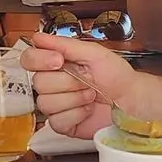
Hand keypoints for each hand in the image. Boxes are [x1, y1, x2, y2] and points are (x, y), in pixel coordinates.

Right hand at [21, 34, 138, 138]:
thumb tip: (39, 37)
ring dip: (74, 99)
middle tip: (86, 81)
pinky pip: (57, 121)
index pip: (29, 59)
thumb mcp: (94, 53)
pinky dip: (76, 115)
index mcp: (57, 64)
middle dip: (67, 82)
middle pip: (38, 83)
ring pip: (46, 103)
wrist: (132, 101)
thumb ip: (64, 44)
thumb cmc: (118, 76)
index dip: (39, 60)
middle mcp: (54, 83)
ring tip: (90, 96)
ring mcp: (57, 105)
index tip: (58, 60)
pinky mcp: (63, 124)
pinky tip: (87, 110)